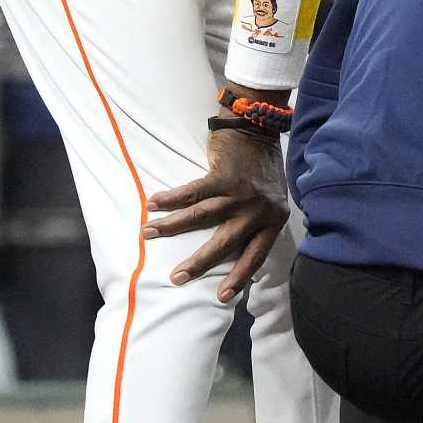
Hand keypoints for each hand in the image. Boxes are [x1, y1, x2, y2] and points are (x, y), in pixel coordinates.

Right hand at [144, 125, 290, 302]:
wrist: (259, 126)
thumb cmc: (261, 165)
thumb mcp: (271, 197)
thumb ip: (258, 219)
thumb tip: (236, 243)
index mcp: (274, 219)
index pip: (256, 255)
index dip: (239, 277)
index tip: (222, 297)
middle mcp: (259, 209)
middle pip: (226, 243)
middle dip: (199, 263)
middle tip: (177, 278)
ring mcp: (241, 193)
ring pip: (202, 217)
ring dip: (172, 227)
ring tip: (148, 234)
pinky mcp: (223, 175)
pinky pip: (192, 192)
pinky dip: (171, 199)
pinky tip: (153, 204)